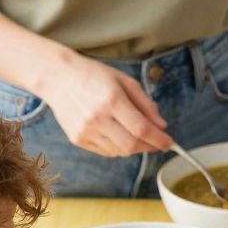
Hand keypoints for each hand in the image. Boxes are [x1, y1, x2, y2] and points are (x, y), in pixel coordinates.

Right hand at [41, 51, 171, 157]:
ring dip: (134, 148)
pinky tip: (120, 135)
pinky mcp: (77, 138)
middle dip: (149, 147)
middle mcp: (97, 118)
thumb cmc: (93, 75)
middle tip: (157, 143)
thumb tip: (161, 126)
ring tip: (137, 135)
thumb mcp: (124, 81)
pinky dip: (118, 148)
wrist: (58, 77)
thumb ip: (145, 104)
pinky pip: (106, 151)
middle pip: (131, 145)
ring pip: (119, 152)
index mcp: (112, 100)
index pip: (142, 129)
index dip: (159, 139)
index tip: (169, 142)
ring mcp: (85, 131)